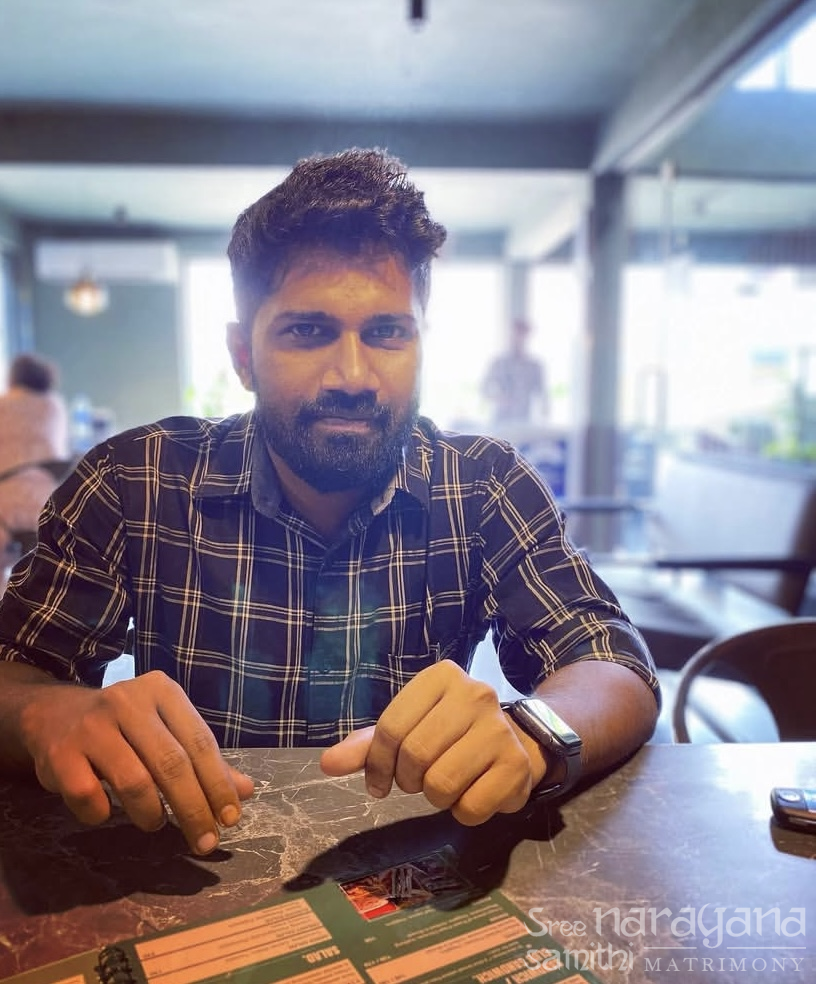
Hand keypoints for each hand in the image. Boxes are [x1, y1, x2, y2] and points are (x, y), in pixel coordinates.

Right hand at [18, 670, 254, 854]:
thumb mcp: (166, 730)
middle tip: (205, 842)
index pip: (200, 742)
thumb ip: (203, 760)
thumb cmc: (124, 726)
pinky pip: (88, 796)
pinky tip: (106, 814)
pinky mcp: (60, 753)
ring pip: (134, 782)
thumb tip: (245, 792)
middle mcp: (128, 702)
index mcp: (162, 691)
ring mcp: (92, 726)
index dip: (218, 784)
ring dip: (151, 815)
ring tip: (156, 824)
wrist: (54, 713)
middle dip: (194, 809)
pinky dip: (101, 814)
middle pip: (172, 764)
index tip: (231, 818)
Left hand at [320, 661, 544, 824]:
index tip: (379, 781)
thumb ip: (367, 745)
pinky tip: (473, 792)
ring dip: (436, 797)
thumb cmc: (449, 733)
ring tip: (447, 782)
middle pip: (415, 754)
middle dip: (409, 780)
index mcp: (441, 677)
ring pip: (441, 783)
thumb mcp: (407, 728)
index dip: (377, 764)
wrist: (514, 740)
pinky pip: (470, 808)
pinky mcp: (518, 765)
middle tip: (419, 779)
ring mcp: (500, 728)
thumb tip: (327, 764)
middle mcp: (475, 694)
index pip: (390, 727)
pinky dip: (463, 812)